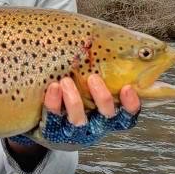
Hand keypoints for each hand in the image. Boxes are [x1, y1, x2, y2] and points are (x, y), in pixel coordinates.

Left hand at [9, 75, 140, 149]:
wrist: (42, 112)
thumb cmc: (75, 88)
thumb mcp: (91, 81)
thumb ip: (107, 67)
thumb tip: (132, 44)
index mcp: (108, 114)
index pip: (127, 115)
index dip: (131, 105)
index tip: (127, 87)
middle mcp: (94, 125)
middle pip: (105, 117)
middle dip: (102, 98)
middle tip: (94, 78)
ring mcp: (72, 130)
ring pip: (78, 120)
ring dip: (74, 100)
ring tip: (66, 80)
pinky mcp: (51, 130)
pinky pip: (52, 119)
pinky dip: (54, 103)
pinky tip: (53, 87)